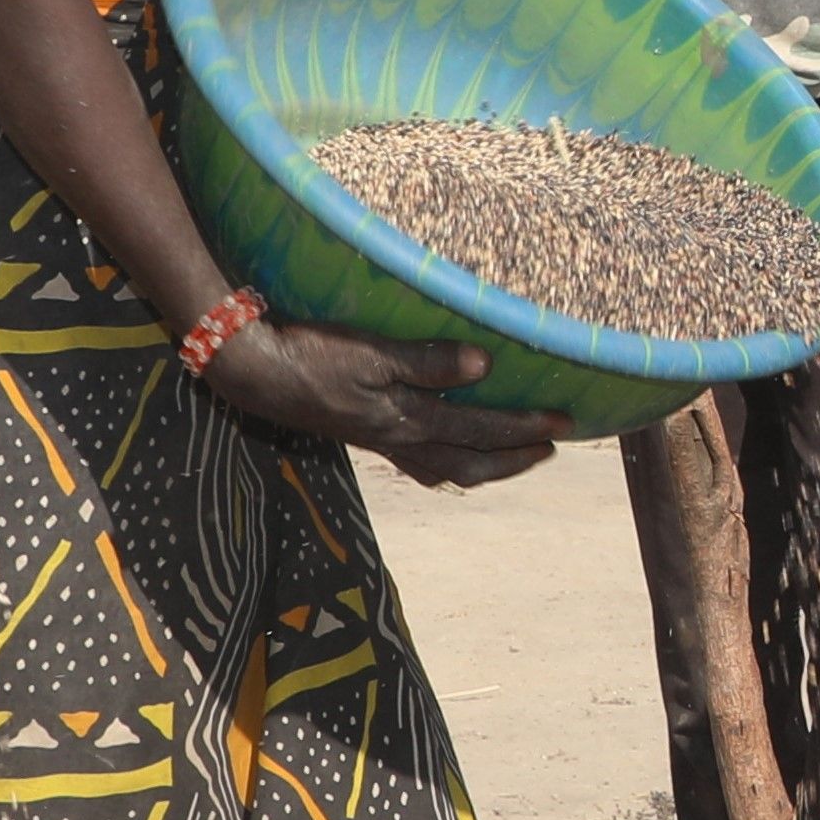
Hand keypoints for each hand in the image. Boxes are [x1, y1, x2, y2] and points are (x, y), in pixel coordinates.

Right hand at [197, 315, 562, 486]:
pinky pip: (420, 463)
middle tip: (553, 448)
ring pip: (447, 468)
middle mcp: (401, 440)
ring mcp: (382, 442)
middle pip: (471, 463)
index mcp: (408, 421)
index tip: (564, 423)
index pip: (481, 429)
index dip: (524, 428)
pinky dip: (448, 464)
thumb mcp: (371, 352)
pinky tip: (450, 455)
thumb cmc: (312, 355)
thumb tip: (485, 366)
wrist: (256, 373)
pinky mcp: (365, 435)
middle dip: (515, 458)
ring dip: (487, 464)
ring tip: (516, 455)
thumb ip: (427, 361)